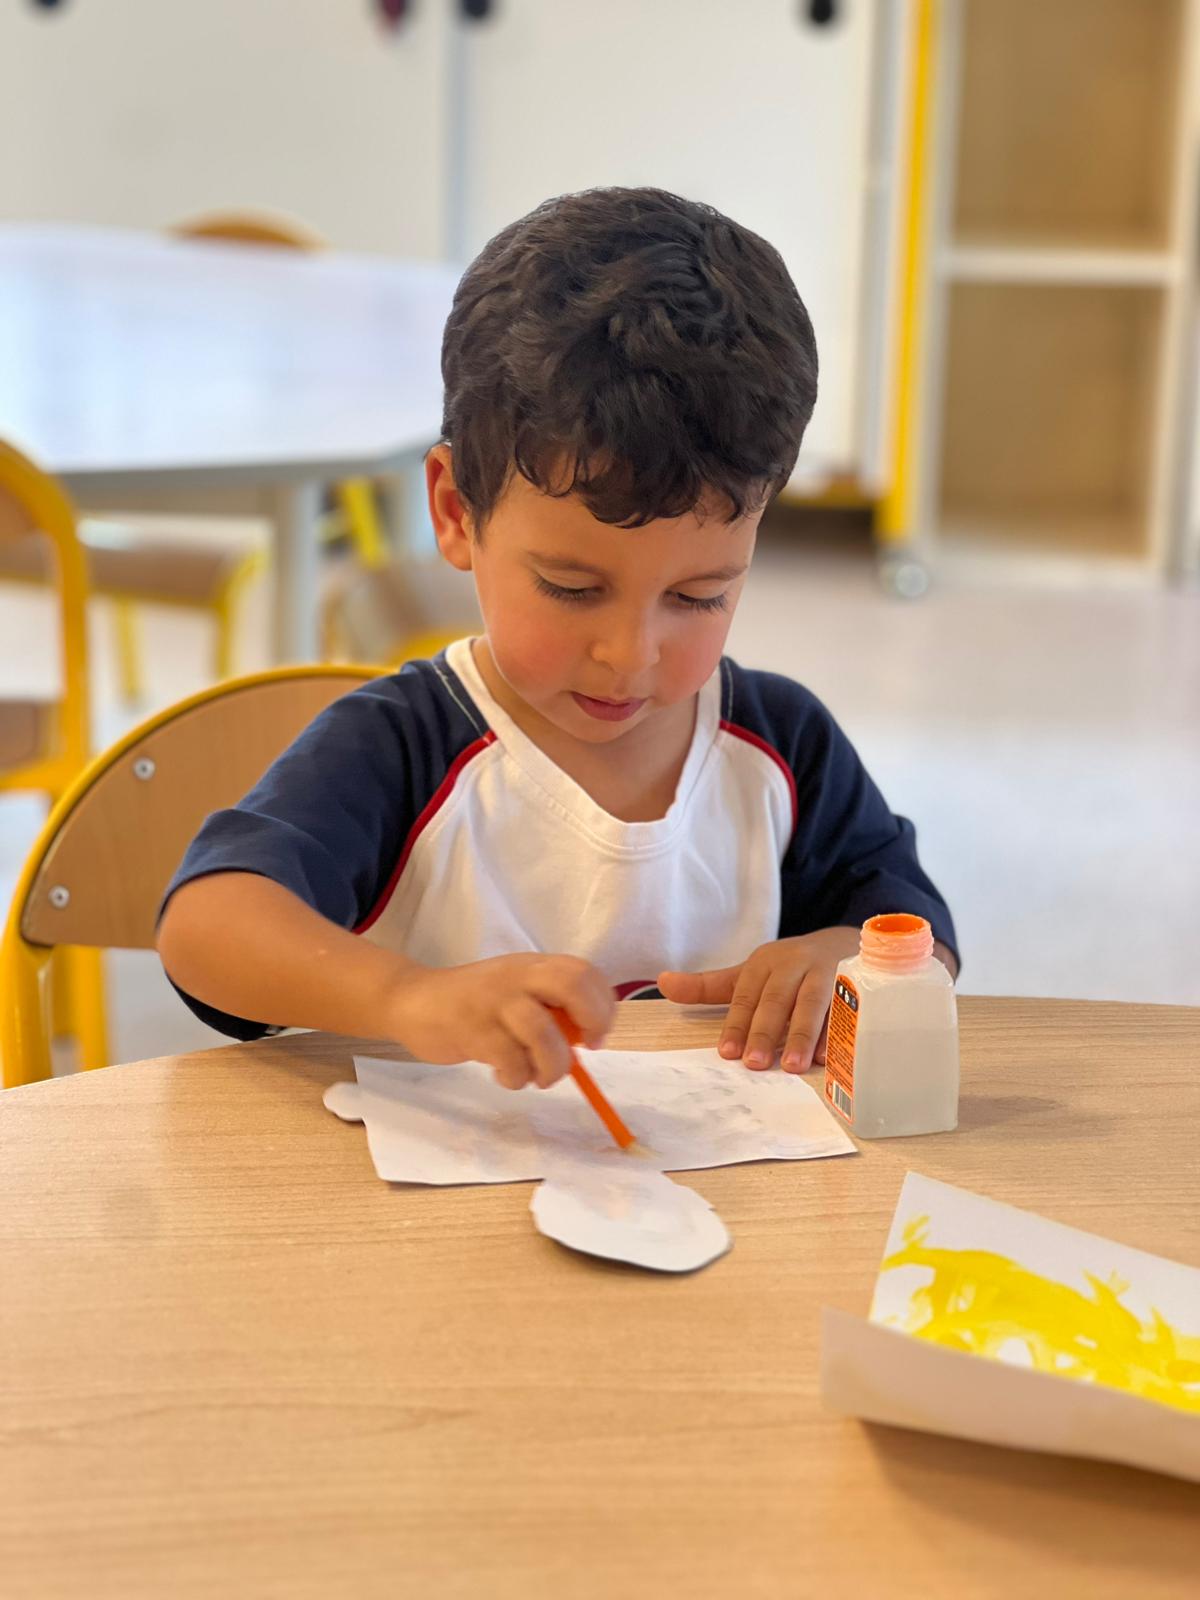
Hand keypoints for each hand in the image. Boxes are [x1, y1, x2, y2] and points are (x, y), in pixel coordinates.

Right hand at [390, 953, 615, 1091]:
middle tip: (585, 1048)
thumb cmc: (474, 1002)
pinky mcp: (472, 1030)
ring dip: (552, 1065)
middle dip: (592, 1019)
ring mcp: (493, 1001)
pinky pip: (510, 1061)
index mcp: (532, 965)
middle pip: (571, 984)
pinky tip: (507, 1077)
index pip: (584, 972)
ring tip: (541, 1078)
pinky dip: (517, 1078)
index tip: (596, 1034)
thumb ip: (549, 1006)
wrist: (413, 1001)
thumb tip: (586, 1038)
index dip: (603, 1005)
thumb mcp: (515, 991)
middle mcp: (516, 976)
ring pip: (542, 1032)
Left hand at [658, 928, 861, 1073]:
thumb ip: (708, 986)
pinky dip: (839, 1033)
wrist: (844, 942)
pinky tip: (828, 1056)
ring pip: (814, 1003)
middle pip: (778, 999)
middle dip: (766, 1032)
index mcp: (766, 963)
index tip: (727, 1054)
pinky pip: (849, 1010)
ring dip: (803, 1034)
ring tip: (792, 1066)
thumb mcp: (748, 972)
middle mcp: (796, 964)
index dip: (737, 1024)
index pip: (746, 996)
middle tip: (755, 1064)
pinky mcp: (858, 984)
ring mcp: (829, 972)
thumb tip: (663, 983)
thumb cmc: (788, 967)